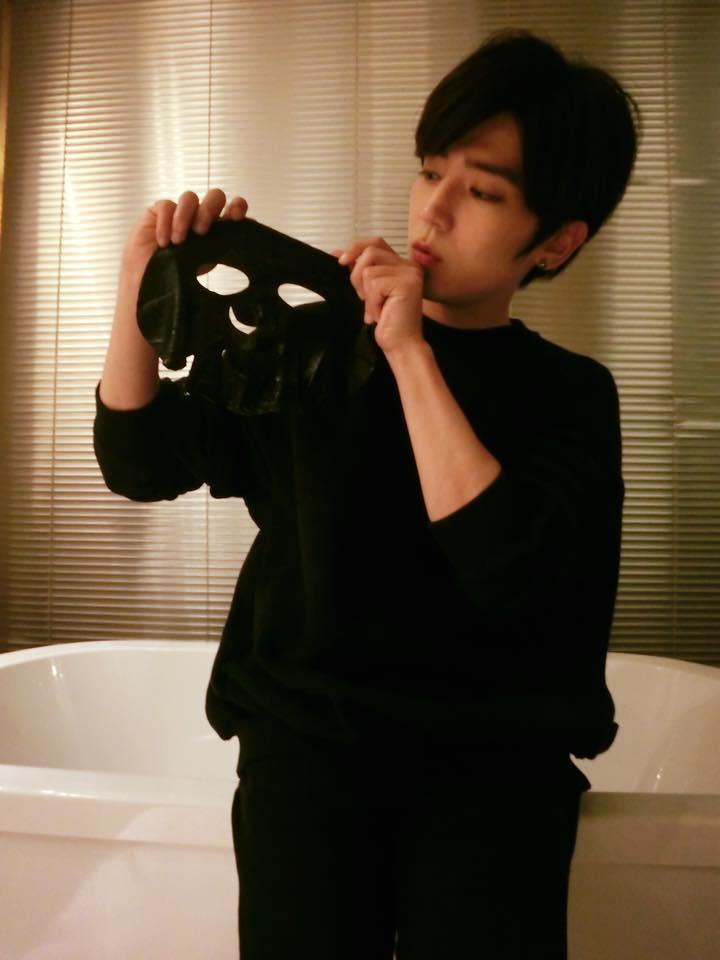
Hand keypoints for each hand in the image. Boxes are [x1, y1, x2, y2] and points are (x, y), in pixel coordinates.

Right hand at [121, 188, 248, 277]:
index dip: (238, 206)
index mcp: (217, 230)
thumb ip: (218, 251)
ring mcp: (180, 212)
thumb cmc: (177, 275)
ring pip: (190, 197)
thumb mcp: (203, 265)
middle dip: (210, 209)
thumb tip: (240, 243)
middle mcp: (200, 217)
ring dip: (185, 217)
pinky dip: (165, 223)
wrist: (148, 282)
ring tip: (178, 241)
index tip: (237, 216)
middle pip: (215, 196)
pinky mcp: (159, 211)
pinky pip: (166, 206)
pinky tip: (164, 242)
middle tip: (201, 231)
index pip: (233, 210)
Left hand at [333, 237, 424, 356]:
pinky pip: (374, 284)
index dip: (356, 248)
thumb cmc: (387, 321)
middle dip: (357, 275)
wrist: (400, 343)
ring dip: (366, 293)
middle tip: (362, 296)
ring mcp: (410, 273)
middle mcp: (409, 265)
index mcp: (401, 265)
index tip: (340, 261)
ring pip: (369, 270)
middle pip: (370, 251)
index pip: (376, 243)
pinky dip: (372, 302)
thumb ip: (358, 270)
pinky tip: (381, 313)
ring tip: (376, 308)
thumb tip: (337, 254)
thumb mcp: (368, 291)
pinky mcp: (407, 283)